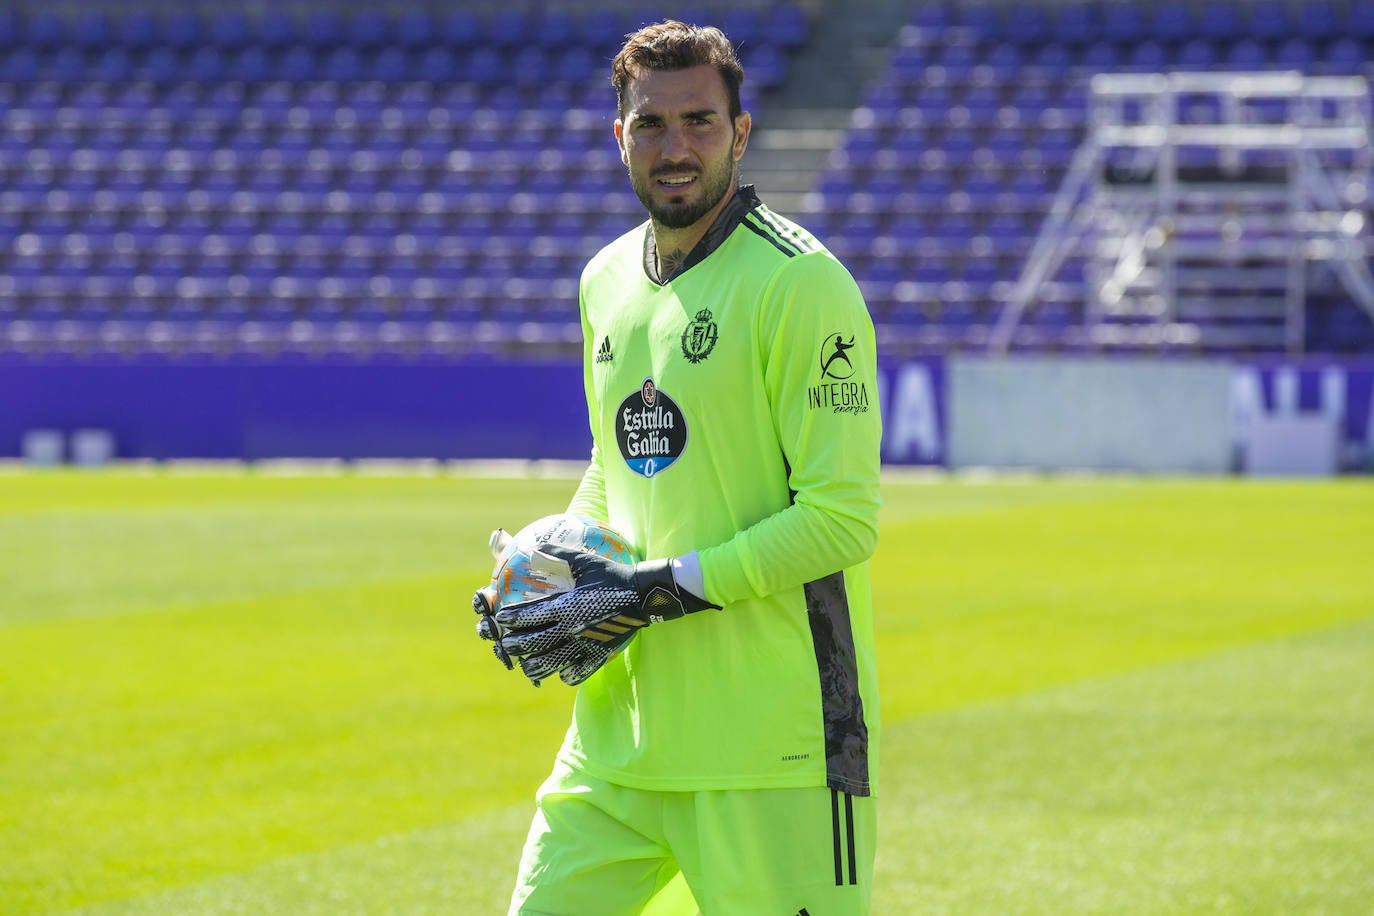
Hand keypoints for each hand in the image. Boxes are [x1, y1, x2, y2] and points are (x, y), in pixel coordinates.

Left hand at [478, 543, 716, 685]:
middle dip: (517, 645)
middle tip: (505, 646)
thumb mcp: (585, 561)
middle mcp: (572, 628)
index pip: (531, 616)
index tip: (501, 618)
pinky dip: (569, 674)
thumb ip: (558, 555)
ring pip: (555, 662)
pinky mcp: (601, 653)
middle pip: (537, 642)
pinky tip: (562, 674)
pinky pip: (582, 669)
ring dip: (538, 666)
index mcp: (566, 606)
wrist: (644, 594)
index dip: (512, 618)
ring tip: (527, 669)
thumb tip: (534, 548)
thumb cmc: (613, 574)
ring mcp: (586, 643)